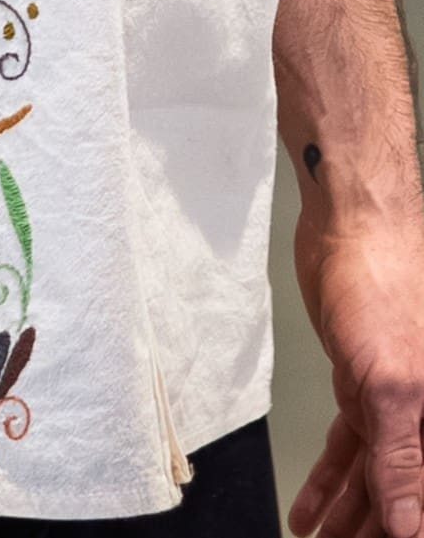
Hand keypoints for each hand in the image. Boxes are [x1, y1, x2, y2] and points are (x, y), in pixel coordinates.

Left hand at [288, 217, 423, 537]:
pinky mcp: (364, 383)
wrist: (353, 221)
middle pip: (403, 493)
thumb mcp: (394, 381)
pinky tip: (313, 509)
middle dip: (375, 529)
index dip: (405, 527)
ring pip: (374, 478)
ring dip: (349, 517)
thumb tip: (408, 524)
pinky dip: (330, 481)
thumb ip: (402, 458)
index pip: (421, 496)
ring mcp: (394, 400)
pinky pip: (351, 447)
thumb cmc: (384, 279)